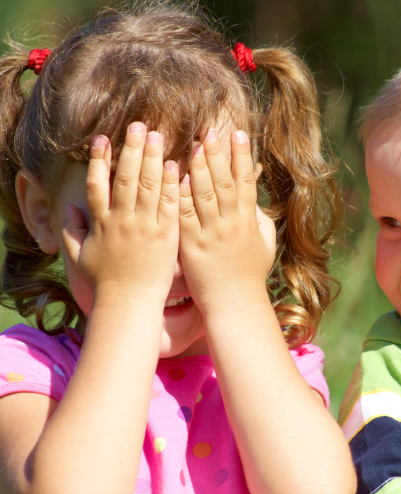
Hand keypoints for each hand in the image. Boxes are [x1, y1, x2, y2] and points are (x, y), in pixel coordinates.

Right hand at [61, 123, 179, 304]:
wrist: (129, 303)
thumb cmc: (105, 283)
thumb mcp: (81, 256)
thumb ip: (72, 231)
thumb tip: (68, 209)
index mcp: (101, 223)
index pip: (98, 184)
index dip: (99, 159)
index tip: (102, 138)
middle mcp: (122, 221)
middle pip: (126, 177)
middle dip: (132, 149)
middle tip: (138, 125)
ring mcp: (145, 227)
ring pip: (149, 186)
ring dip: (153, 158)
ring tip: (157, 135)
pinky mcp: (166, 235)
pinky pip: (170, 205)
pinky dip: (172, 184)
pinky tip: (176, 165)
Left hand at [178, 129, 273, 313]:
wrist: (234, 303)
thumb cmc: (249, 275)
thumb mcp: (264, 244)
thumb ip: (259, 219)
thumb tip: (253, 197)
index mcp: (248, 221)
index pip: (245, 182)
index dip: (242, 156)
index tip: (238, 134)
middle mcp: (230, 223)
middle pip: (224, 182)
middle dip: (217, 154)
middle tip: (209, 130)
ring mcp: (211, 233)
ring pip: (204, 194)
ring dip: (198, 167)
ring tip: (192, 144)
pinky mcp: (191, 245)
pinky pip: (184, 215)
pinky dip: (181, 195)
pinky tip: (175, 176)